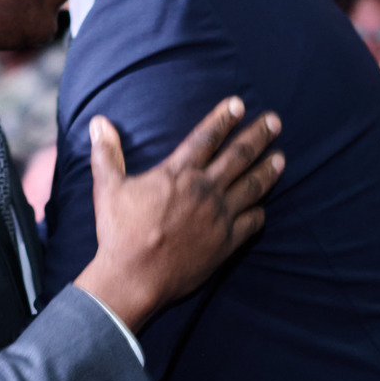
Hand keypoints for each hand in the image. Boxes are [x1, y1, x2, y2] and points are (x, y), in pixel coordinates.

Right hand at [75, 96, 282, 332]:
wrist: (134, 276)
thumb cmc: (119, 232)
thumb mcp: (107, 188)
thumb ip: (107, 153)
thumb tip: (98, 122)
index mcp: (178, 174)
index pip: (206, 137)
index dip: (223, 118)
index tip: (239, 103)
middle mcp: (204, 190)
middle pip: (239, 156)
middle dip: (258, 135)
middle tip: (275, 122)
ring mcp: (219, 217)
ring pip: (252, 187)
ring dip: (268, 170)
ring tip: (281, 158)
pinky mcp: (226, 243)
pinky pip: (252, 223)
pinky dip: (259, 213)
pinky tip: (263, 207)